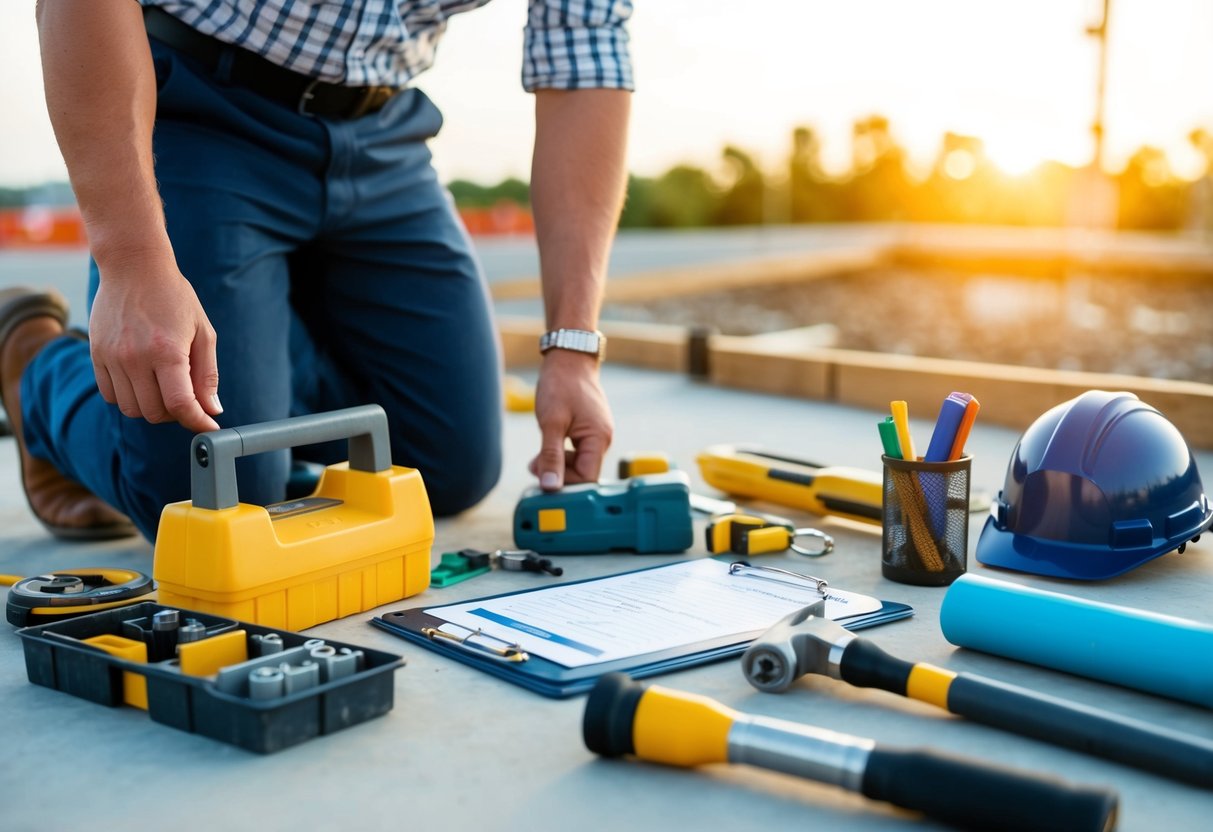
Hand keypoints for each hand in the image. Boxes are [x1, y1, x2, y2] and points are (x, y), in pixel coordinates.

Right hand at [88, 253, 222, 433]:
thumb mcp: (203, 332)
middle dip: (175, 414)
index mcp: (166, 351)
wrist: (133, 267)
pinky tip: (142, 381)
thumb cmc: (174, 298)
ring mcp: (111, 357)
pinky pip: (110, 396)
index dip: (197, 422)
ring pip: (131, 409)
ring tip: (164, 387)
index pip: (180, 404)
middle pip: (154, 413)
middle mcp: (135, 358)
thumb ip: (207, 374)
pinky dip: (129, 398)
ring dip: (151, 408)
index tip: (208, 427)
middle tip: (186, 398)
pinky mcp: (96, 355)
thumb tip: (212, 410)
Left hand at [529, 350, 612, 489]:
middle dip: (558, 473)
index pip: (587, 478)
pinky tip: (546, 446)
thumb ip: (551, 456)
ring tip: (537, 457)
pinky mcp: (589, 431)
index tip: (542, 479)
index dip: (565, 483)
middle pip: (583, 473)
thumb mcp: (551, 422)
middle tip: (534, 465)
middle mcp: (603, 439)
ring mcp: (597, 435)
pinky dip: (561, 454)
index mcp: (599, 438)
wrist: (569, 358)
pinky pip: (577, 452)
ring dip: (557, 464)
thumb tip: (550, 486)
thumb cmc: (560, 386)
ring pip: (579, 463)